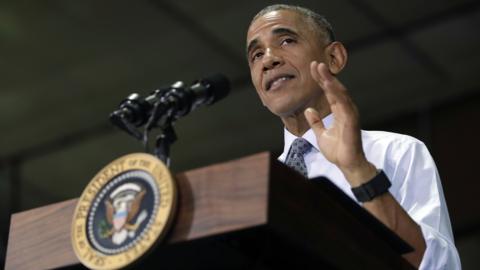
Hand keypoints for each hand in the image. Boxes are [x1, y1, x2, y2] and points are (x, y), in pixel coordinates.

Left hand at [305, 61, 375, 185]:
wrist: (347, 164)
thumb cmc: (338, 151)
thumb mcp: (321, 135)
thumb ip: (316, 122)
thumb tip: (309, 110)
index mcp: (339, 112)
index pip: (329, 92)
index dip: (321, 80)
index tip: (313, 69)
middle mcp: (346, 110)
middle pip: (335, 89)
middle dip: (325, 76)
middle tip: (315, 64)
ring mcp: (350, 114)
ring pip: (340, 94)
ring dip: (330, 81)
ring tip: (321, 70)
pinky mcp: (351, 121)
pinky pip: (344, 105)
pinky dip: (337, 94)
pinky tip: (329, 85)